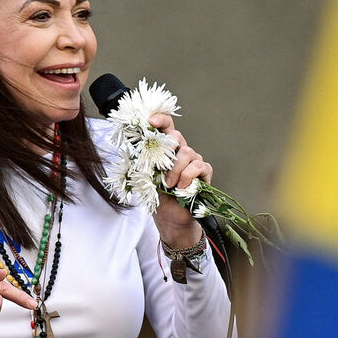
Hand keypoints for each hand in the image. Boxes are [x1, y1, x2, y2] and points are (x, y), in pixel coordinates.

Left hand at [149, 113, 211, 247]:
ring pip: (187, 152)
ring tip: (169, 185)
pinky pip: (199, 166)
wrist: (170, 217)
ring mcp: (194, 161)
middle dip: (166, 150)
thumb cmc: (158, 196)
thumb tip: (133, 144)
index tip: (151, 121)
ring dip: (175, 170)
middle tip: (159, 167)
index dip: (160, 119)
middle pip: (176, 136)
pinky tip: (182, 187)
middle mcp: (181, 151)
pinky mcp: (204, 173)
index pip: (166, 127)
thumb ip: (143, 160)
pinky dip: (188, 176)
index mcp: (166, 149)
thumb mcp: (145, 176)